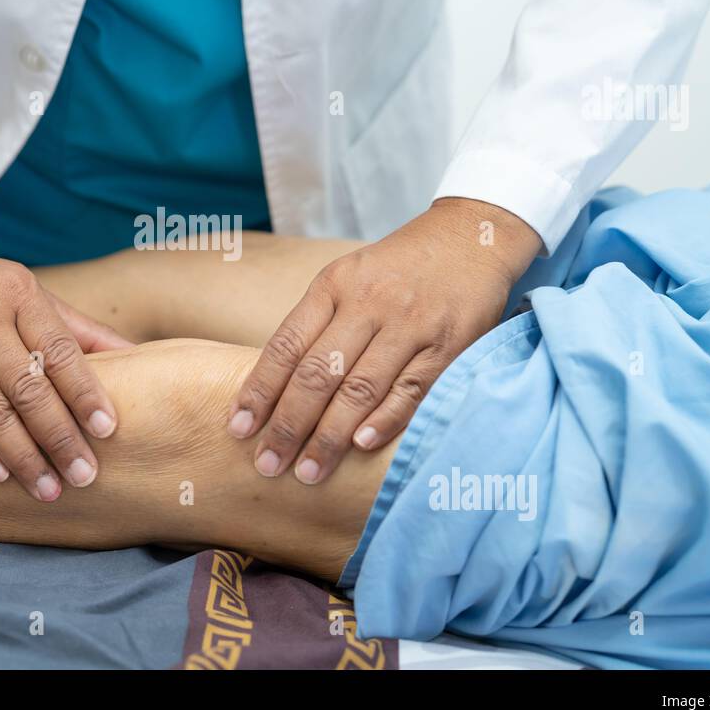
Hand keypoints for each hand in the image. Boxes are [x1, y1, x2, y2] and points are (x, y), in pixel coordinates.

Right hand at [0, 203, 131, 500]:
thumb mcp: (30, 292)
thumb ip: (79, 330)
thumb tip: (138, 358)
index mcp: (18, 294)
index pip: (58, 350)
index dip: (84, 392)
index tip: (107, 429)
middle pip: (26, 387)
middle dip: (59, 437)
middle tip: (85, 476)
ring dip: (21, 456)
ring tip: (48, 488)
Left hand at [227, 198, 541, 483]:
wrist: (470, 238)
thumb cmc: (398, 269)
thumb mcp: (348, 278)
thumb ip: (317, 325)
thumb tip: (274, 390)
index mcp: (334, 286)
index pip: (286, 345)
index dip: (259, 390)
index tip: (238, 428)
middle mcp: (369, 303)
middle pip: (318, 373)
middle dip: (288, 425)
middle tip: (267, 465)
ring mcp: (410, 324)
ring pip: (361, 387)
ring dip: (330, 436)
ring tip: (308, 472)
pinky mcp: (448, 345)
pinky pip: (411, 390)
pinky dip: (384, 420)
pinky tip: (360, 446)